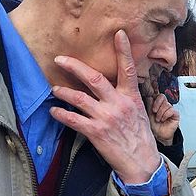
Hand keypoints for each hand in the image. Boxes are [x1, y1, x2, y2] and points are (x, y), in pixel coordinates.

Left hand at [50, 30, 160, 183]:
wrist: (142, 162)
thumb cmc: (140, 138)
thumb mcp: (139, 113)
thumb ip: (126, 98)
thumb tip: (114, 87)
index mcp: (131, 98)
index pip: (128, 70)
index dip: (123, 50)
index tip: (118, 33)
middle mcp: (118, 104)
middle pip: (94, 78)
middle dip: (74, 66)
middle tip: (60, 59)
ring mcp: (106, 118)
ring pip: (78, 98)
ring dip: (63, 91)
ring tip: (54, 89)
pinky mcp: (96, 132)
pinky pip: (73, 119)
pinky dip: (60, 114)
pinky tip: (54, 111)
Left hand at [145, 93, 179, 145]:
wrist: (159, 135)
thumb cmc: (154, 125)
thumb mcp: (149, 113)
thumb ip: (149, 104)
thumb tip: (149, 96)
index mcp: (158, 103)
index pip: (158, 95)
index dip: (155, 98)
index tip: (151, 103)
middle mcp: (165, 105)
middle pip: (162, 97)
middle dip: (157, 105)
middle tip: (154, 112)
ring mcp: (171, 109)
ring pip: (166, 104)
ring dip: (160, 113)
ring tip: (158, 119)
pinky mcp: (176, 114)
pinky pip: (171, 110)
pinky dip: (166, 115)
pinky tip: (163, 119)